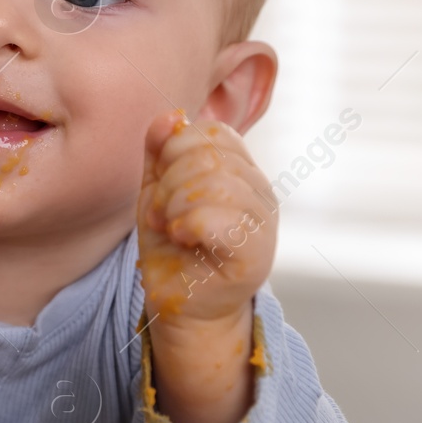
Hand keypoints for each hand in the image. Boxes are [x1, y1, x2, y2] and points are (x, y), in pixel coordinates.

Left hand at [135, 110, 275, 422]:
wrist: (182, 305)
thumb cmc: (173, 248)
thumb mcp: (157, 190)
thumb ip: (160, 151)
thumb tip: (169, 117)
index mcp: (241, 171)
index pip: (214, 132)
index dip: (176, 150)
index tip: (161, 185)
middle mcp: (260, 192)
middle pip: (212, 154)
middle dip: (170, 181)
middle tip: (161, 214)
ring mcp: (264, 223)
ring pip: (215, 183)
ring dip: (174, 204)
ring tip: (169, 227)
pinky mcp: (256, 255)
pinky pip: (219, 219)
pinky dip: (187, 224)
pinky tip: (180, 238)